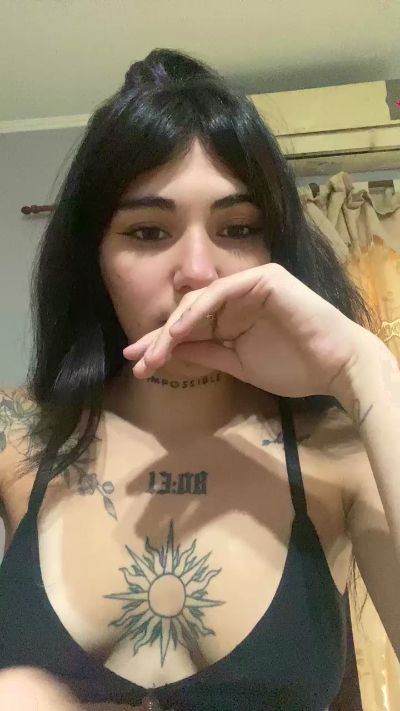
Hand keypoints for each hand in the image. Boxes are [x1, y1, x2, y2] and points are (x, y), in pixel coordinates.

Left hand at [123, 263, 378, 400]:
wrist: (336, 367)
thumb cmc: (295, 367)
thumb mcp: (237, 364)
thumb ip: (205, 353)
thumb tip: (168, 351)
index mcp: (233, 314)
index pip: (190, 326)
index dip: (161, 343)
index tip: (138, 363)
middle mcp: (239, 294)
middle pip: (188, 312)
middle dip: (159, 338)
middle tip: (137, 359)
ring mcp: (251, 282)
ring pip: (200, 300)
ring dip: (173, 327)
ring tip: (153, 352)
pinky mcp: (263, 278)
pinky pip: (221, 293)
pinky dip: (198, 312)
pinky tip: (177, 333)